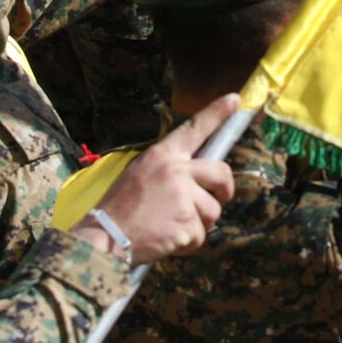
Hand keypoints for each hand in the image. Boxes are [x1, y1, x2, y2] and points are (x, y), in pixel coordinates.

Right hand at [77, 95, 238, 263]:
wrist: (106, 238)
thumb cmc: (121, 207)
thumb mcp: (140, 172)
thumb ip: (169, 168)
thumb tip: (197, 173)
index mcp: (162, 155)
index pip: (195, 128)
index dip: (217, 112)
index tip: (235, 100)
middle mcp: (176, 171)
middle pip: (221, 173)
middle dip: (225, 189)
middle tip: (219, 198)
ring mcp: (183, 197)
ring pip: (213, 210)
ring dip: (200, 223)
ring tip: (173, 227)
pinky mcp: (187, 223)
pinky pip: (201, 235)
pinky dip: (189, 243)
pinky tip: (168, 240)